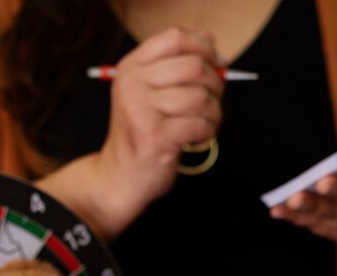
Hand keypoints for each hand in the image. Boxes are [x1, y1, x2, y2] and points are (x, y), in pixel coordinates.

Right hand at [95, 28, 223, 219]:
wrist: (120, 176)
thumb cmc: (143, 133)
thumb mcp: (151, 92)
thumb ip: (177, 64)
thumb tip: (210, 39)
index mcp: (131, 67)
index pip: (175, 38)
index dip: (204, 48)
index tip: (216, 64)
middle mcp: (132, 83)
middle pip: (193, 66)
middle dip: (215, 84)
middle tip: (214, 101)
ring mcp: (140, 109)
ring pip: (200, 97)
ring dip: (214, 113)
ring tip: (205, 124)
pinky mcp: (154, 136)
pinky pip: (200, 124)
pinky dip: (208, 133)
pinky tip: (197, 139)